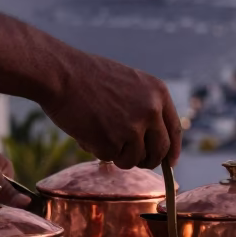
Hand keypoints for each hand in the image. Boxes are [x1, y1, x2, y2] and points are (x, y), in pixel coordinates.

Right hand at [42, 51, 181, 169]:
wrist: (61, 74)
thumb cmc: (88, 76)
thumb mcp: (129, 84)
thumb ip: (144, 107)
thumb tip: (150, 141)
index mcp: (158, 93)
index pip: (174, 129)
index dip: (172, 150)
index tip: (170, 163)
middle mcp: (151, 111)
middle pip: (159, 151)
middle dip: (147, 160)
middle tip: (132, 159)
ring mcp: (132, 128)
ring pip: (134, 160)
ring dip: (118, 155)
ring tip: (99, 134)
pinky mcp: (112, 142)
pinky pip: (110, 158)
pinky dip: (98, 150)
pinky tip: (87, 130)